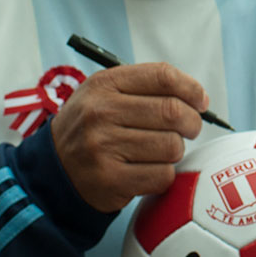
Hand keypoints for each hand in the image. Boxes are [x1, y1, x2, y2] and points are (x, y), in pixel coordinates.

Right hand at [49, 63, 206, 212]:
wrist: (54, 169)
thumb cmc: (93, 128)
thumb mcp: (105, 95)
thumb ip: (146, 88)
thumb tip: (198, 98)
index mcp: (104, 85)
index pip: (162, 76)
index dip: (191, 88)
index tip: (201, 101)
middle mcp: (101, 112)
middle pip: (173, 112)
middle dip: (192, 123)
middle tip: (189, 130)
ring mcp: (104, 147)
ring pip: (172, 146)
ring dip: (175, 152)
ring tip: (159, 152)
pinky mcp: (110, 179)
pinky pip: (162, 175)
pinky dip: (164, 175)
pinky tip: (148, 171)